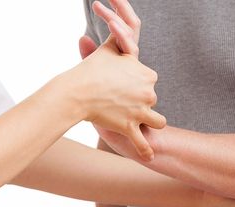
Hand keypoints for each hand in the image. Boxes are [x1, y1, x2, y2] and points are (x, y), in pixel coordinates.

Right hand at [73, 0, 161, 160]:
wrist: (77, 90)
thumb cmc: (90, 69)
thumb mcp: (108, 50)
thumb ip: (118, 41)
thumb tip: (117, 22)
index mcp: (147, 74)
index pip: (149, 81)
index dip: (137, 85)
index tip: (124, 88)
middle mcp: (149, 93)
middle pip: (152, 101)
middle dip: (140, 103)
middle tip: (120, 104)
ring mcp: (141, 112)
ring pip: (157, 122)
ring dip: (149, 123)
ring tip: (140, 125)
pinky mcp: (131, 128)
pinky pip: (143, 143)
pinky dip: (146, 150)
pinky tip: (149, 155)